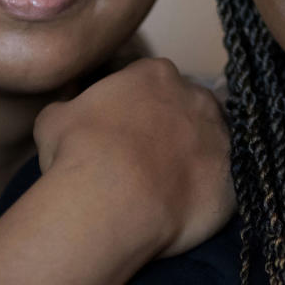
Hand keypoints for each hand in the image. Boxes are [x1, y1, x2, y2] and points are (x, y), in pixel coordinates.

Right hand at [33, 57, 233, 256]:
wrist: (111, 199)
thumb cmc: (79, 152)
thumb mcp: (54, 119)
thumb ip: (70, 107)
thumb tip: (69, 110)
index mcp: (156, 74)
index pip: (154, 82)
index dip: (139, 108)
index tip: (126, 131)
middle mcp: (195, 97)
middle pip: (189, 108)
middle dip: (173, 129)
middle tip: (147, 160)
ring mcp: (219, 137)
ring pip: (211, 144)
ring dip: (194, 160)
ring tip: (165, 187)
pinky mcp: (231, 179)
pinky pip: (223, 186)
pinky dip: (206, 196)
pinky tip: (182, 210)